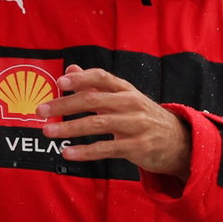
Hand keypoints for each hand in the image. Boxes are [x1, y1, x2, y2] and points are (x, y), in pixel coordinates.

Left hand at [39, 65, 191, 179]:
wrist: (181, 142)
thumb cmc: (144, 118)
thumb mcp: (125, 98)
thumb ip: (96, 85)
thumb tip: (71, 68)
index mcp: (126, 89)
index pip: (101, 77)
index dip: (80, 78)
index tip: (59, 82)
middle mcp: (131, 104)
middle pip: (93, 100)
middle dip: (64, 105)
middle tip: (41, 111)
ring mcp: (136, 125)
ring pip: (97, 124)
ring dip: (70, 129)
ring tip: (49, 132)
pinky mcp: (138, 147)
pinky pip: (107, 148)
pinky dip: (85, 151)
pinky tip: (67, 152)